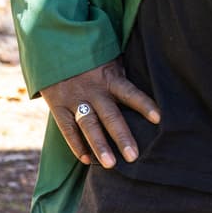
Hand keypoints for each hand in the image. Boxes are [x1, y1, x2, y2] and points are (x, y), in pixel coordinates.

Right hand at [39, 58, 159, 168]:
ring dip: (99, 146)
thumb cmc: (91, 56)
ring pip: (88, 126)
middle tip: (133, 157)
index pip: (130, 93)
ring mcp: (74, 99)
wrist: (52, 47)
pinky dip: (76, 145)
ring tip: (110, 165)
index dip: (144, 104)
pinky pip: (67, 129)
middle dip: (122, 136)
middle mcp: (93, 90)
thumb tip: (152, 82)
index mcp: (110, 77)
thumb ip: (124, 74)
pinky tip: (87, 161)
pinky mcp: (57, 106)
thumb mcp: (111, 58)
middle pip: (110, 116)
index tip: (159, 118)